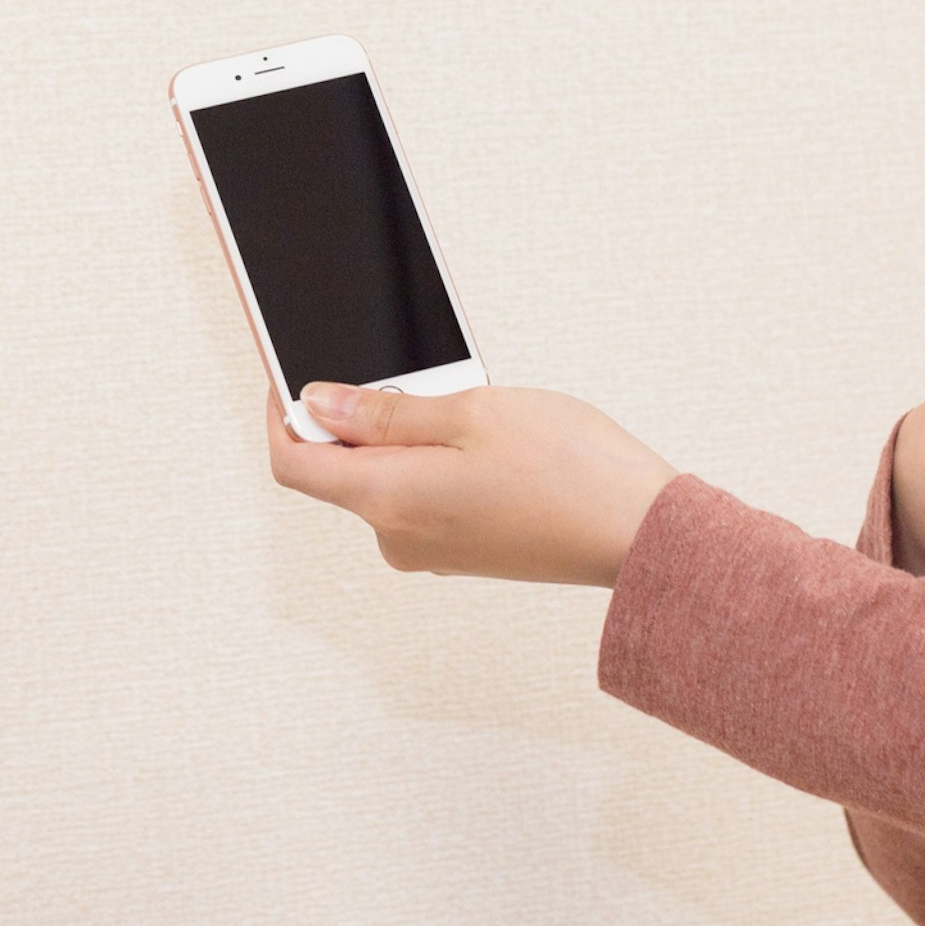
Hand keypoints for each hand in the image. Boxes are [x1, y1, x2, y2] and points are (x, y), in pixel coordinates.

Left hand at [266, 380, 680, 587]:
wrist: (641, 535)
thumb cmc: (570, 470)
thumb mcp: (471, 412)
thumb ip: (386, 411)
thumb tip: (319, 403)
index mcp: (388, 499)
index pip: (293, 461)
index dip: (283, 412)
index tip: (294, 372)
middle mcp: (397, 537)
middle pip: (340, 468)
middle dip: (363, 414)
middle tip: (427, 378)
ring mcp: (431, 551)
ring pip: (387, 478)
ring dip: (410, 435)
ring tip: (477, 409)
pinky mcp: (461, 553)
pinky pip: (422, 496)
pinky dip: (437, 461)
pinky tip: (492, 441)